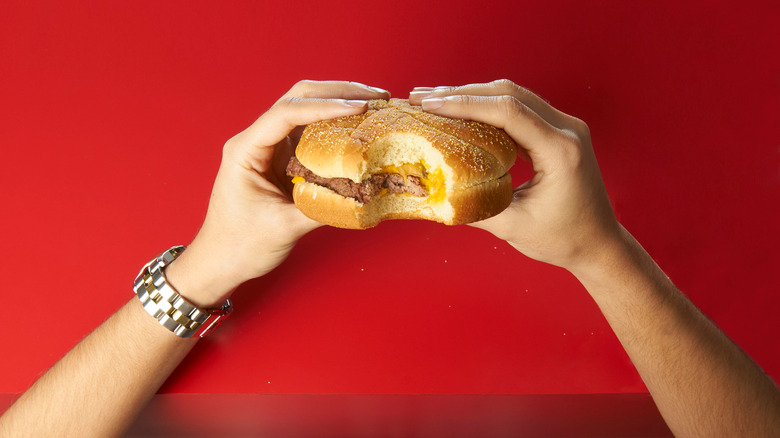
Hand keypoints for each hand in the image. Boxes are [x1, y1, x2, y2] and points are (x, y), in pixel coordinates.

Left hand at [167, 80, 390, 305]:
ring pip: (307, 110)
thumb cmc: (239, 245)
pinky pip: (312, 133)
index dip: (325, 106)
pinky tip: (361, 127)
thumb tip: (364, 194)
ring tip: (376, 103)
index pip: (287, 113)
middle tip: (376, 95)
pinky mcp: (283, 159)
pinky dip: (337, 126)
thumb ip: (323, 207)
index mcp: (246, 150)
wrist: (220, 262)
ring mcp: (271, 148)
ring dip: (340, 103)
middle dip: (338, 92)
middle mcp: (257, 141)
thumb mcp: (284, 227)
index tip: (360, 108)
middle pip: (298, 99)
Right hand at [410, 79, 619, 272]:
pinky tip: (461, 113)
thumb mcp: (514, 227)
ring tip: (433, 101)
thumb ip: (474, 206)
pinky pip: (520, 110)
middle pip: (508, 94)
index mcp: (560, 151)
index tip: (429, 105)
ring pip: (513, 96)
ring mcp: (566, 127)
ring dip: (473, 96)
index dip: (464, 103)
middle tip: (421, 97)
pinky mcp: (559, 132)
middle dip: (461, 93)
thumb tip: (434, 192)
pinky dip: (488, 108)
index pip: (507, 111)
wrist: (599, 244)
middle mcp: (567, 130)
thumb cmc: (563, 239)